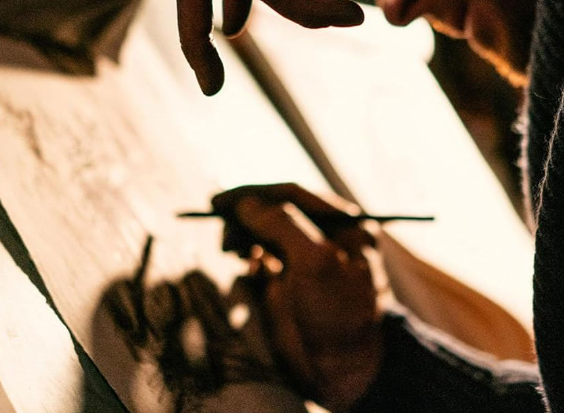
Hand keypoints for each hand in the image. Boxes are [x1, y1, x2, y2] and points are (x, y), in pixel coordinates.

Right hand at [213, 184, 384, 411]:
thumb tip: (246, 203)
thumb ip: (281, 224)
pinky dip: (248, 264)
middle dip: (245, 218)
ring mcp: (304, 264)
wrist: (343, 370)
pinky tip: (248, 271)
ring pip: (264, 237)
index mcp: (343, 224)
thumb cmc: (339, 313)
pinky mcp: (286, 289)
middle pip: (275, 213)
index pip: (292, 195)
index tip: (220, 201)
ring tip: (230, 249)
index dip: (255, 194)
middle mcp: (324, 238)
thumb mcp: (315, 261)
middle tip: (222, 230)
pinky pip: (259, 266)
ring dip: (242, 239)